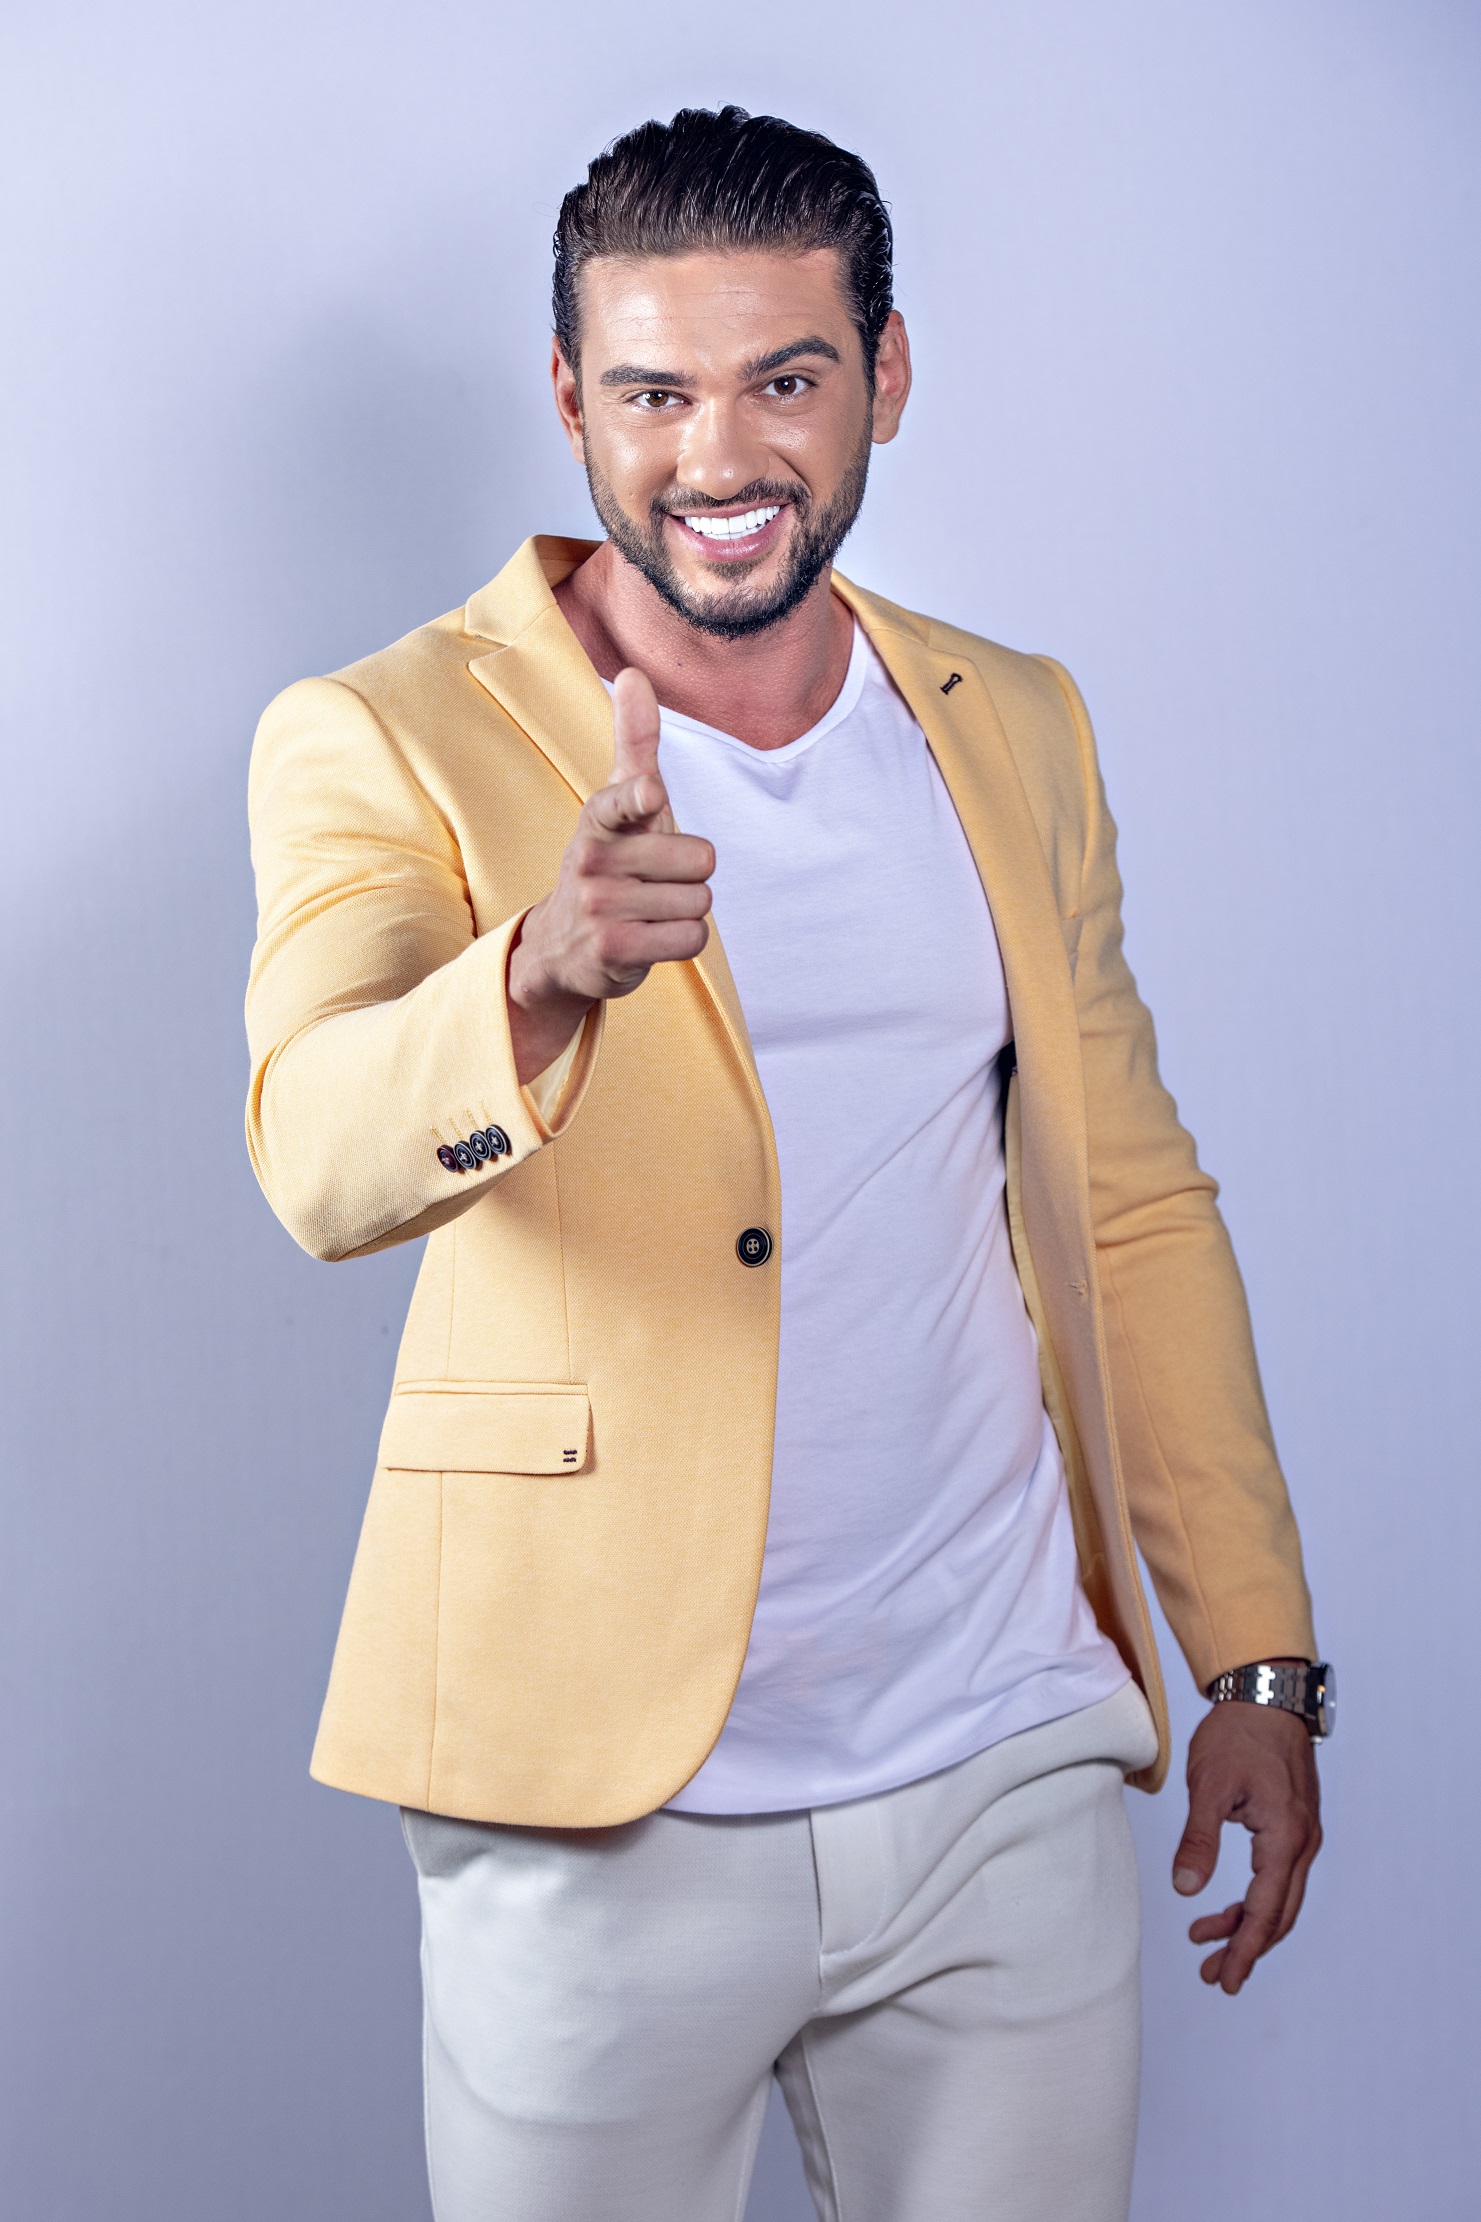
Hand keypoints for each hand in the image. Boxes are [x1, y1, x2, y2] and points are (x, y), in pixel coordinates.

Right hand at [507, 668, 714, 1083]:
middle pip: (702, 861)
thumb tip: (633, 672)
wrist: (563, 944)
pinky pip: (690, 939)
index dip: (642, 800)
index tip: (650, 795)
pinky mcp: (613, 951)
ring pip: (700, 902)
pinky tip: (652, 937)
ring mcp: (600, 907)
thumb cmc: (610, 860)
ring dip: (686, 909)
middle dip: (692, 874)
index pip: (625, 802)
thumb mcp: (617, 801)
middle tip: (656, 880)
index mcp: (599, 817)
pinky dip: (682, 941)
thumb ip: (633, 741)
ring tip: (650, 909)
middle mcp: (593, 859)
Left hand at [1171, 1694, 1321, 1994]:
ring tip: (1207, 1942)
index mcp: (1284, 1837)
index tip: (1228, 1980)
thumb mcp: (1209, 1785)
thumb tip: (1185, 1889)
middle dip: (1247, 1948)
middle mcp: (1302, 1842)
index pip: (1265, 1909)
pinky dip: (1255, 1898)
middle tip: (1214, 1975)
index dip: (1245, 1949)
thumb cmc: (1237, 1735)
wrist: (1266, 1696)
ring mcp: (1303, 1835)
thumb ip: (1198, 1840)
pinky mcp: (1294, 1826)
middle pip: (1279, 1914)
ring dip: (1248, 1926)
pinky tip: (1225, 1905)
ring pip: (1280, 1899)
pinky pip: (1279, 1877)